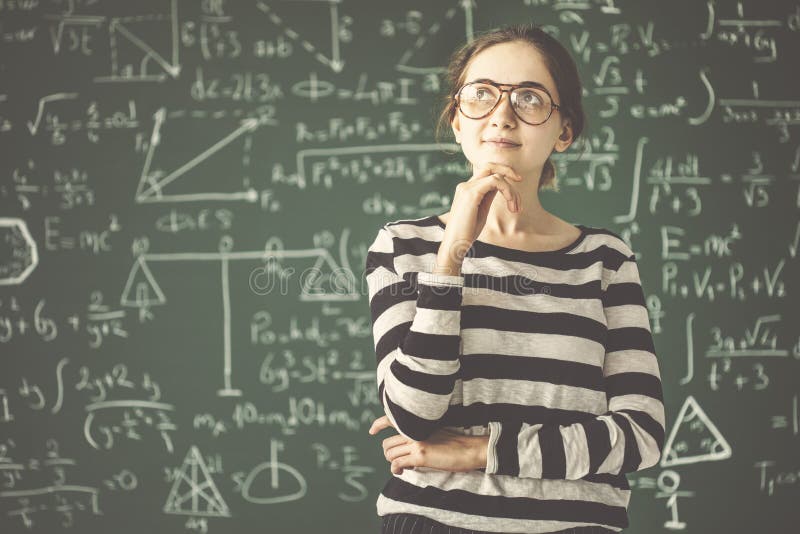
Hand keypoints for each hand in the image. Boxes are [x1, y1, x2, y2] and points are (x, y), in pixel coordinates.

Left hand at [368, 415, 487, 474]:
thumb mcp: (435, 433)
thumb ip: (420, 436)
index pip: (392, 419)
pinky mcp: (420, 456)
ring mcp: (416, 443)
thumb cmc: (456, 444)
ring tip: (403, 466)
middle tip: (399, 460)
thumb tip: (408, 448)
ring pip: (389, 453)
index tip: (372, 430)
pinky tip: (402, 471)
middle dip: (389, 454)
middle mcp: (414, 431)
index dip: (378, 424)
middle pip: (387, 443)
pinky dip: (396, 469)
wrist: (470, 449)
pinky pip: (397, 463)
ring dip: (393, 462)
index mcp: (418, 424)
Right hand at [436, 162, 522, 269]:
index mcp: (467, 189)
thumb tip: (501, 188)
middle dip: (508, 171)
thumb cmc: (467, 233)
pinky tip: (511, 205)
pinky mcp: (471, 193)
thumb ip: (488, 197)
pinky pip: (495, 181)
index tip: (515, 190)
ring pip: (496, 175)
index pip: (487, 172)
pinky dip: (507, 191)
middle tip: (521, 180)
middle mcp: (466, 185)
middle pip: (490, 166)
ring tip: (515, 208)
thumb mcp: (481, 211)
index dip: (503, 175)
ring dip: (511, 190)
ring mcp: (467, 188)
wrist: (454, 244)